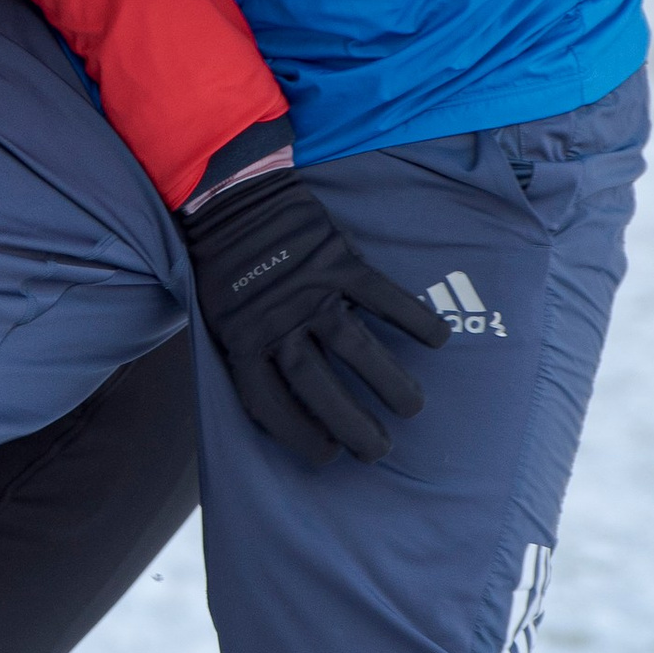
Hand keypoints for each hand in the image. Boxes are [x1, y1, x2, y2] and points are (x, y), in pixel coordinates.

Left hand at [180, 168, 450, 465]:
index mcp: (238, 340)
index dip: (297, 434)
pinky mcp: (337, 260)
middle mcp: (275, 322)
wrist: (226, 196)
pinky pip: (383, 296)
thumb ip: (249, 352)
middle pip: (317, 387)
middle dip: (351, 425)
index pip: (267, 402)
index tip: (327, 456)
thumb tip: (284, 397)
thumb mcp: (217, 316)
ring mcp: (309, 291)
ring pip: (355, 349)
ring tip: (411, 408)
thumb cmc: (223, 266)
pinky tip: (436, 340)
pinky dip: (413, 318)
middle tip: (379, 450)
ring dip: (388, 383)